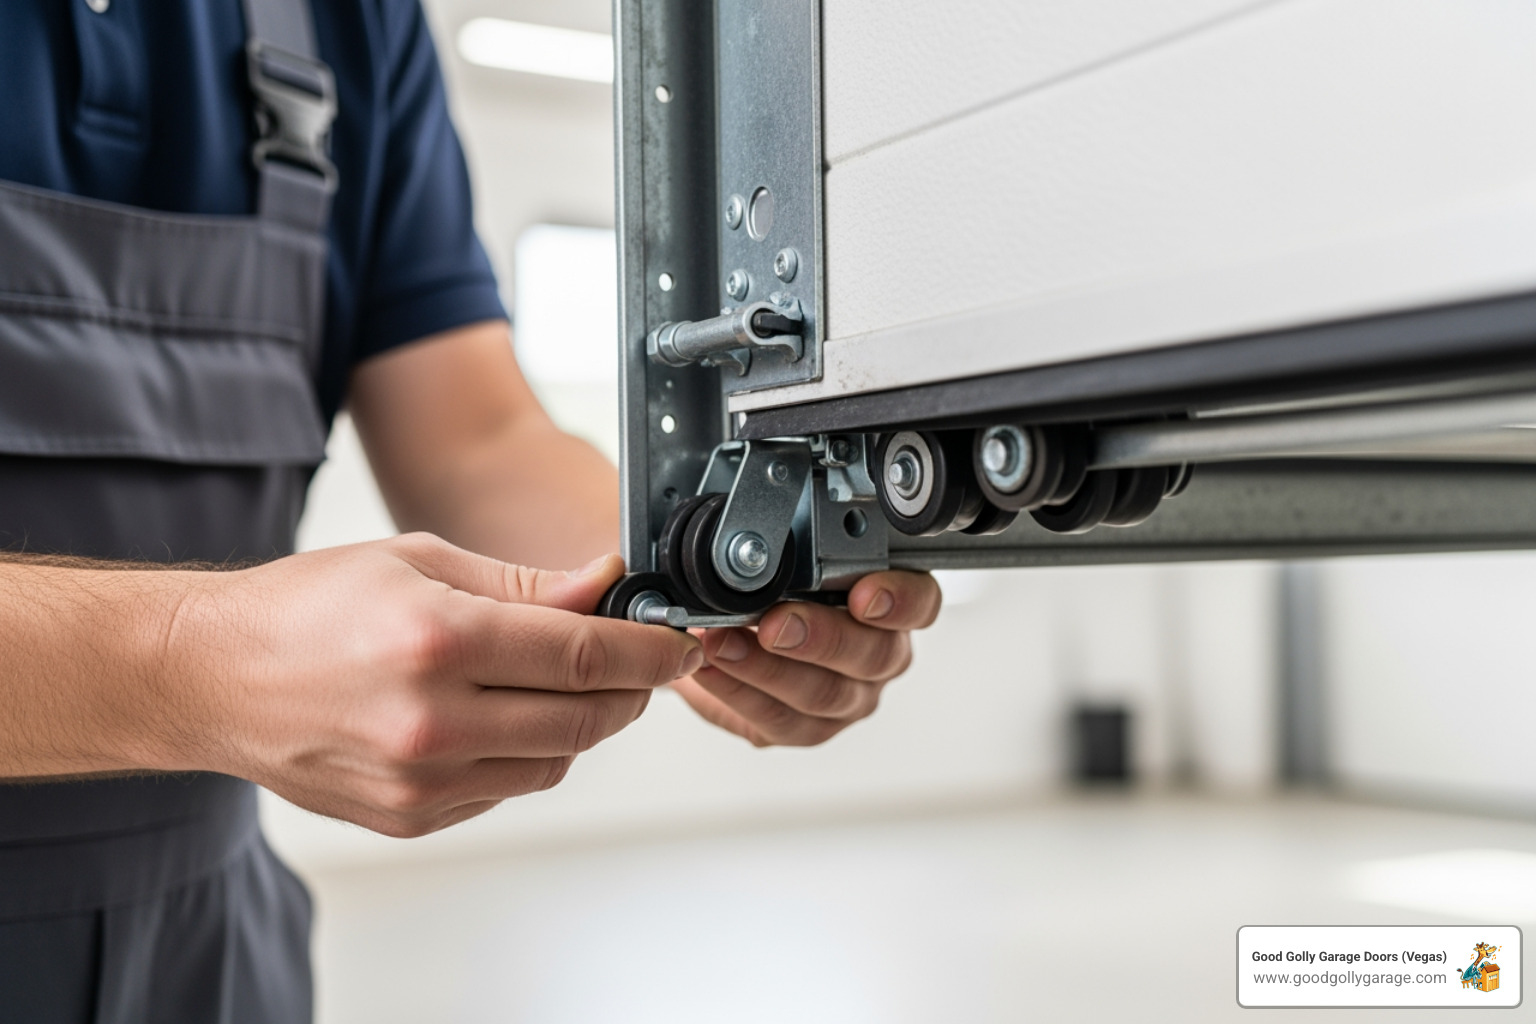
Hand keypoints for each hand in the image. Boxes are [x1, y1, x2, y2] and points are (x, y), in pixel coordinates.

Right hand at [167, 536, 699, 836]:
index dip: (649, 651)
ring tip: (566, 681)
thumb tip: (605, 586)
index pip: (583, 656)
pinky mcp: (410, 816)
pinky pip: (507, 787)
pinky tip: (506, 714)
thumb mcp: (420, 561)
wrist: (213, 677)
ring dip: (582, 721)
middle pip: (583, 718)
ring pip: (554, 761)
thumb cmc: (308, 607)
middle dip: (631, 689)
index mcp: (438, 641)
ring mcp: (420, 781)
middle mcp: (432, 722)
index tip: (680, 642)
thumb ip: (525, 584)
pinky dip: (528, 752)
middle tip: (640, 659)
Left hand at [672, 571, 941, 745]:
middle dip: (819, 637)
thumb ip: (786, 555)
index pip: (920, 602)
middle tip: (774, 623)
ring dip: (766, 667)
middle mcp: (879, 654)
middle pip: (872, 655)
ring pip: (824, 694)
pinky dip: (740, 693)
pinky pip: (782, 720)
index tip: (865, 596)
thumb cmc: (767, 595)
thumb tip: (758, 543)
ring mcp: (849, 697)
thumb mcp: (782, 562)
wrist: (724, 640)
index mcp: (889, 604)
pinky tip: (712, 670)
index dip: (899, 601)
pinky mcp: (809, 728)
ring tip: (723, 643)